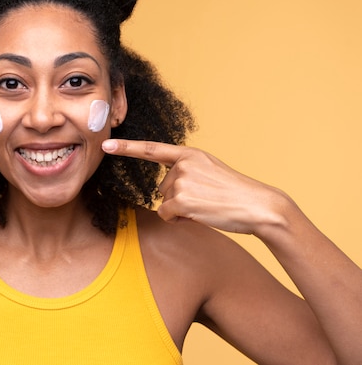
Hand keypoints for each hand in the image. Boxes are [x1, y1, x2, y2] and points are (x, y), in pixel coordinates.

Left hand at [102, 139, 291, 234]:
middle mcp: (183, 164)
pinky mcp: (182, 200)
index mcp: (190, 154)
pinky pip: (167, 214)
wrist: (258, 206)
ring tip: (207, 206)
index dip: (127, 148)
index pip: (152, 150)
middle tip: (205, 199)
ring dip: (181, 209)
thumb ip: (187, 172)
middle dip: (178, 198)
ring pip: (165, 202)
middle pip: (162, 187)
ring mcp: (182, 182)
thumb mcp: (210, 171)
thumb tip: (166, 192)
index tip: (106, 146)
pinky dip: (179, 219)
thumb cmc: (235, 193)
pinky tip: (200, 215)